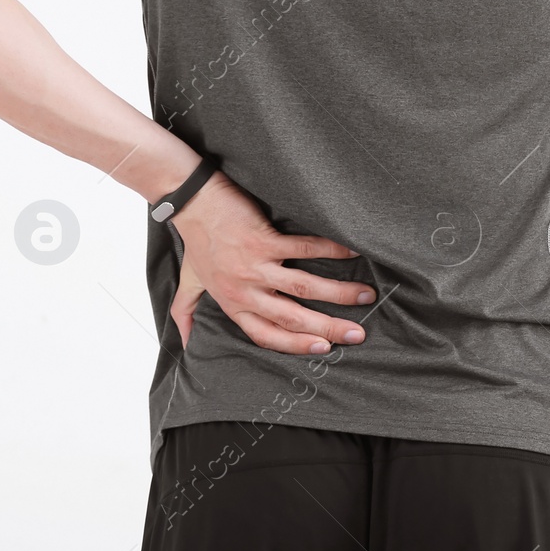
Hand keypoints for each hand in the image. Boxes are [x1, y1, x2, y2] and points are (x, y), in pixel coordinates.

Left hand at [168, 171, 374, 355]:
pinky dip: (329, 250)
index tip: (325, 348)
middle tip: (358, 334)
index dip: (297, 345)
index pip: (267, 336)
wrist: (191, 202)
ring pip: (303, 287)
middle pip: (292, 317)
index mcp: (233, 304)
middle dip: (329, 328)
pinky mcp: (262, 240)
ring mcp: (254, 266)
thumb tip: (184, 343)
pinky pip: (303, 249)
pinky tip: (350, 252)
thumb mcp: (190, 281)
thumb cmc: (196, 240)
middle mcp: (245, 290)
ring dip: (338, 293)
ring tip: (365, 296)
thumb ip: (187, 311)